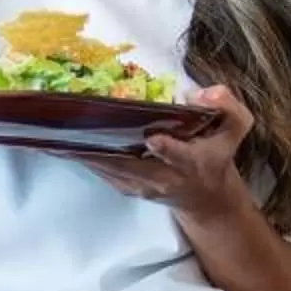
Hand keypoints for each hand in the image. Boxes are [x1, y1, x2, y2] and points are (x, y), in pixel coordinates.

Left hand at [72, 84, 256, 222]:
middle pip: (130, 164)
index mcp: (191, 162)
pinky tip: (60, 141)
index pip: (178, 155)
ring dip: (83, 151)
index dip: (167, 149)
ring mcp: (141, 186)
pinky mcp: (126, 187)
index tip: (154, 138)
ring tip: (55, 132)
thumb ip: (228, 108)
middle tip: (75, 125)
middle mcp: (162, 178)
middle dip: (103, 147)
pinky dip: (81, 156)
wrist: (205, 196)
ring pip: (109, 168)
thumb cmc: (216, 154)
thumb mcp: (235, 129)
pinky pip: (100, 171)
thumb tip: (202, 93)